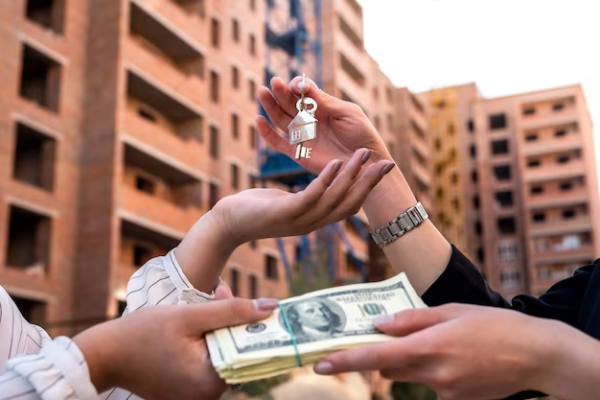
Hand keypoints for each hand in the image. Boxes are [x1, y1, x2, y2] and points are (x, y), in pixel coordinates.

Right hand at [74, 297, 277, 399]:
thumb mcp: (190, 316)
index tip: (257, 305)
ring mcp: (195, 396)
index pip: (248, 352)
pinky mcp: (185, 391)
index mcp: (210, 382)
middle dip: (232, 321)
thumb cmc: (142, 334)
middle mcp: (206, 395)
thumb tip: (271, 308)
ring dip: (218, 328)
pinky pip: (206, 362)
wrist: (102, 355)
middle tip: (222, 293)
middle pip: (234, 353)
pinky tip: (196, 320)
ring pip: (221, 354)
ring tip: (209, 300)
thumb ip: (232, 311)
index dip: (253, 325)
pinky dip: (205, 340)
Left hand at [213, 148, 394, 242]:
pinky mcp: (285, 214)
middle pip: (349, 203)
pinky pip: (311, 195)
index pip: (349, 206)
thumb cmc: (257, 209)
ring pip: (333, 197)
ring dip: (351, 175)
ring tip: (362, 155)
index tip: (382, 169)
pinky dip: (326, 179)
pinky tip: (335, 161)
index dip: (368, 189)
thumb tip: (322, 187)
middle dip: (369, 182)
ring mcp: (300, 220)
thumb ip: (308, 197)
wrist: (229, 222)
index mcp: (315, 218)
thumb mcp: (288, 202)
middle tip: (386, 162)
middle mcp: (312, 222)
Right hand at [257, 76, 390, 173]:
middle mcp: (310, 119)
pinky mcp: (298, 153)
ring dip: (270, 105)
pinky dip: (267, 133)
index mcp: (323, 107)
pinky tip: (259, 120)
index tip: (298, 87)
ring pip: (281, 118)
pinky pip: (278, 142)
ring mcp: (303, 136)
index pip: (304, 92)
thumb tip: (303, 87)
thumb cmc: (362, 136)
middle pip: (290, 102)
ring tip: (262, 92)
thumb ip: (325, 101)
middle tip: (273, 82)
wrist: (366, 164)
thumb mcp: (347, 113)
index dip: (299, 86)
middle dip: (281, 92)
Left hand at [313, 304, 563, 399]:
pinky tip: (458, 358)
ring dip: (412, 361)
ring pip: (411, 375)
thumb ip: (412, 320)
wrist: (537, 355)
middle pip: (390, 368)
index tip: (321, 365)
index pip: (377, 357)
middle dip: (385, 353)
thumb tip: (379, 325)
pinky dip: (434, 371)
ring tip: (443, 342)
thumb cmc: (495, 326)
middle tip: (391, 336)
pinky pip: (432, 384)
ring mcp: (445, 391)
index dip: (346, 361)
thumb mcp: (453, 311)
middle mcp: (434, 373)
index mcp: (430, 346)